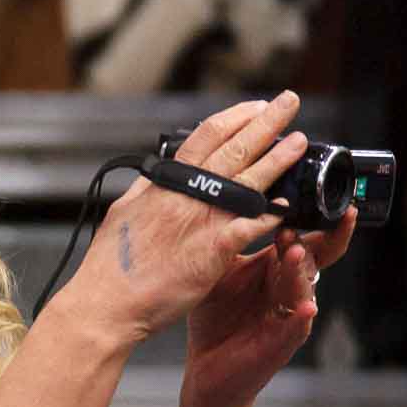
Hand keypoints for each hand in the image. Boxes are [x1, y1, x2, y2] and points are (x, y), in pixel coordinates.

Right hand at [65, 93, 310, 342]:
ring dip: (278, 158)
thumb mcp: (123, 213)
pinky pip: (251, 226)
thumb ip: (147, 190)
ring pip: (249, 180)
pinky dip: (271, 213)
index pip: (205, 137)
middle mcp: (185, 196)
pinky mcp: (213, 251)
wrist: (106, 304)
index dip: (235, 117)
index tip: (256, 106)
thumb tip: (157, 171)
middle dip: (266, 122)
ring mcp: (200, 222)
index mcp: (164, 185)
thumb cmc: (110, 267)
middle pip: (234, 148)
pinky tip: (290, 205)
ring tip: (300, 142)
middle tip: (288, 102)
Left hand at [181, 207, 355, 406]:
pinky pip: (297, 328)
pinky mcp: (282, 343)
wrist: (206, 370)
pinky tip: (306, 308)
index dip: (314, 219)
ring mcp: (290, 316)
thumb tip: (223, 203)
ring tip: (294, 252)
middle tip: (326, 216)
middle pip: (315, 258)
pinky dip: (302, 318)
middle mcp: (289, 290)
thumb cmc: (215, 319)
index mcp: (277, 270)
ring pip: (304, 288)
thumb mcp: (218, 274)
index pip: (304, 238)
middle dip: (324, 237)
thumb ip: (228, 243)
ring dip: (301, 270)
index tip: (314, 196)